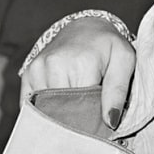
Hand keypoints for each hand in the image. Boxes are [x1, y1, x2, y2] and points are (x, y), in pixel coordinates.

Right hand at [19, 15, 136, 127]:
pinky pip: (33, 105)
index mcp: (81, 63)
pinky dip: (45, 110)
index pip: (82, 108)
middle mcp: (54, 65)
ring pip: (47, 110)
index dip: (92, 121)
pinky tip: (58, 105)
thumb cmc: (108, 46)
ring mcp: (37, 68)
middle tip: (89, 121)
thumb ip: (118, 91)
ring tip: (76, 106)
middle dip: (76, 120)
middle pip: (63, 111)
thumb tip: (110, 122)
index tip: (101, 125)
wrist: (86, 28)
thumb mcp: (124, 60)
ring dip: (61, 115)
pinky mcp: (28, 73)